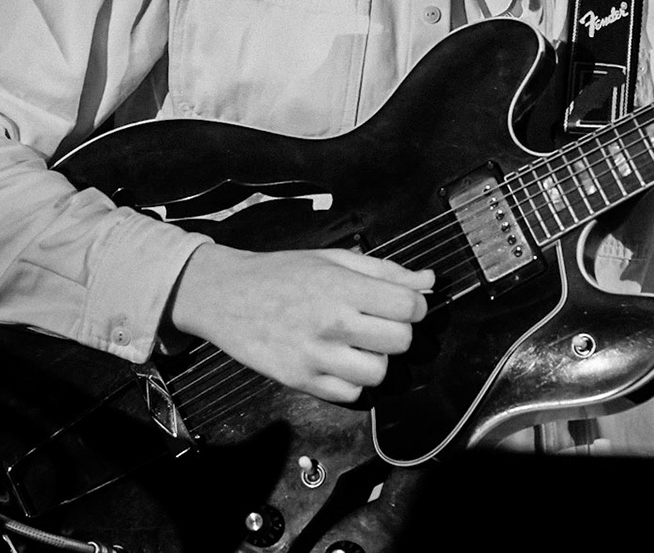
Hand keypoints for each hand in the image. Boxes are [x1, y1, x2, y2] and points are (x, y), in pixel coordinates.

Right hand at [166, 243, 433, 403]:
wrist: (225, 295)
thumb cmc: (281, 272)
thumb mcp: (334, 259)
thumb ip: (384, 271)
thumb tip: (428, 281)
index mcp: (342, 287)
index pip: (409, 306)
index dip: (415, 305)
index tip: (402, 304)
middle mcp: (332, 323)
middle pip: (400, 342)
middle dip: (399, 332)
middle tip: (380, 324)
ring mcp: (315, 356)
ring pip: (378, 373)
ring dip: (376, 359)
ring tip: (359, 344)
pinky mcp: (300, 381)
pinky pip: (350, 394)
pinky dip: (352, 381)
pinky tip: (340, 361)